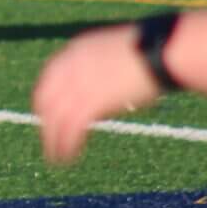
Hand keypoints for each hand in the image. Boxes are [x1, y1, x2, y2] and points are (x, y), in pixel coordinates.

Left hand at [31, 22, 163, 163]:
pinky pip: (70, 129)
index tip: (49, 111)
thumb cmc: (154, 49)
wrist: (160, 50)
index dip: (48, 97)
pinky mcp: (90, 103)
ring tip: (55, 157)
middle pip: (46, 99)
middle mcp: (70, 67)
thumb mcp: (119, 50)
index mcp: (77, 50)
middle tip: (49, 138)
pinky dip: (65, 145)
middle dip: (46, 121)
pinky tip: (66, 158)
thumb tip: (113, 80)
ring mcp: (78, 85)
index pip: (51, 76)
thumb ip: (107, 64)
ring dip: (53, 140)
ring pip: (55, 118)